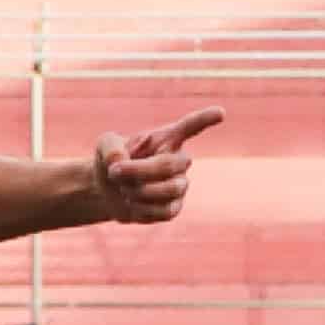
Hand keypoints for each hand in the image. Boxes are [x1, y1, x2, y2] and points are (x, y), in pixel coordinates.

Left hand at [91, 107, 225, 224]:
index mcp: (167, 138)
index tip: (220, 113)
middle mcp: (179, 160)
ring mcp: (180, 185)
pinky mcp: (174, 207)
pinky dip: (142, 209)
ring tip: (123, 188)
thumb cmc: (111, 161)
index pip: (190, 127)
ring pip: (169, 190)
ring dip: (138, 190)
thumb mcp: (104, 146)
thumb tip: (120, 162)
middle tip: (114, 172)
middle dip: (137, 171)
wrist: (107, 191)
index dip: (205, 120)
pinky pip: (165, 211)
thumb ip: (110, 147)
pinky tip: (132, 203)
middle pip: (169, 165)